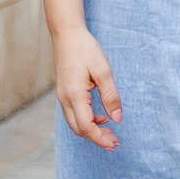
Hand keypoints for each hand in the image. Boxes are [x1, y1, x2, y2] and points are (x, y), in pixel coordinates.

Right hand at [53, 26, 122, 148]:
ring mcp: (62, 97)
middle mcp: (65, 99)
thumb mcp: (103, 71)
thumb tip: (117, 119)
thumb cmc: (85, 49)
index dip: (100, 138)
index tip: (114, 144)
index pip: (86, 127)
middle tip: (115, 142)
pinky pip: (73, 114)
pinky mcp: (64, 93)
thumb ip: (111, 96)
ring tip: (110, 132)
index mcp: (74, 95)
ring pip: (75, 123)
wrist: (66, 34)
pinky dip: (86, 121)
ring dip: (91, 131)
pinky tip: (100, 117)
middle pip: (79, 130)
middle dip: (96, 138)